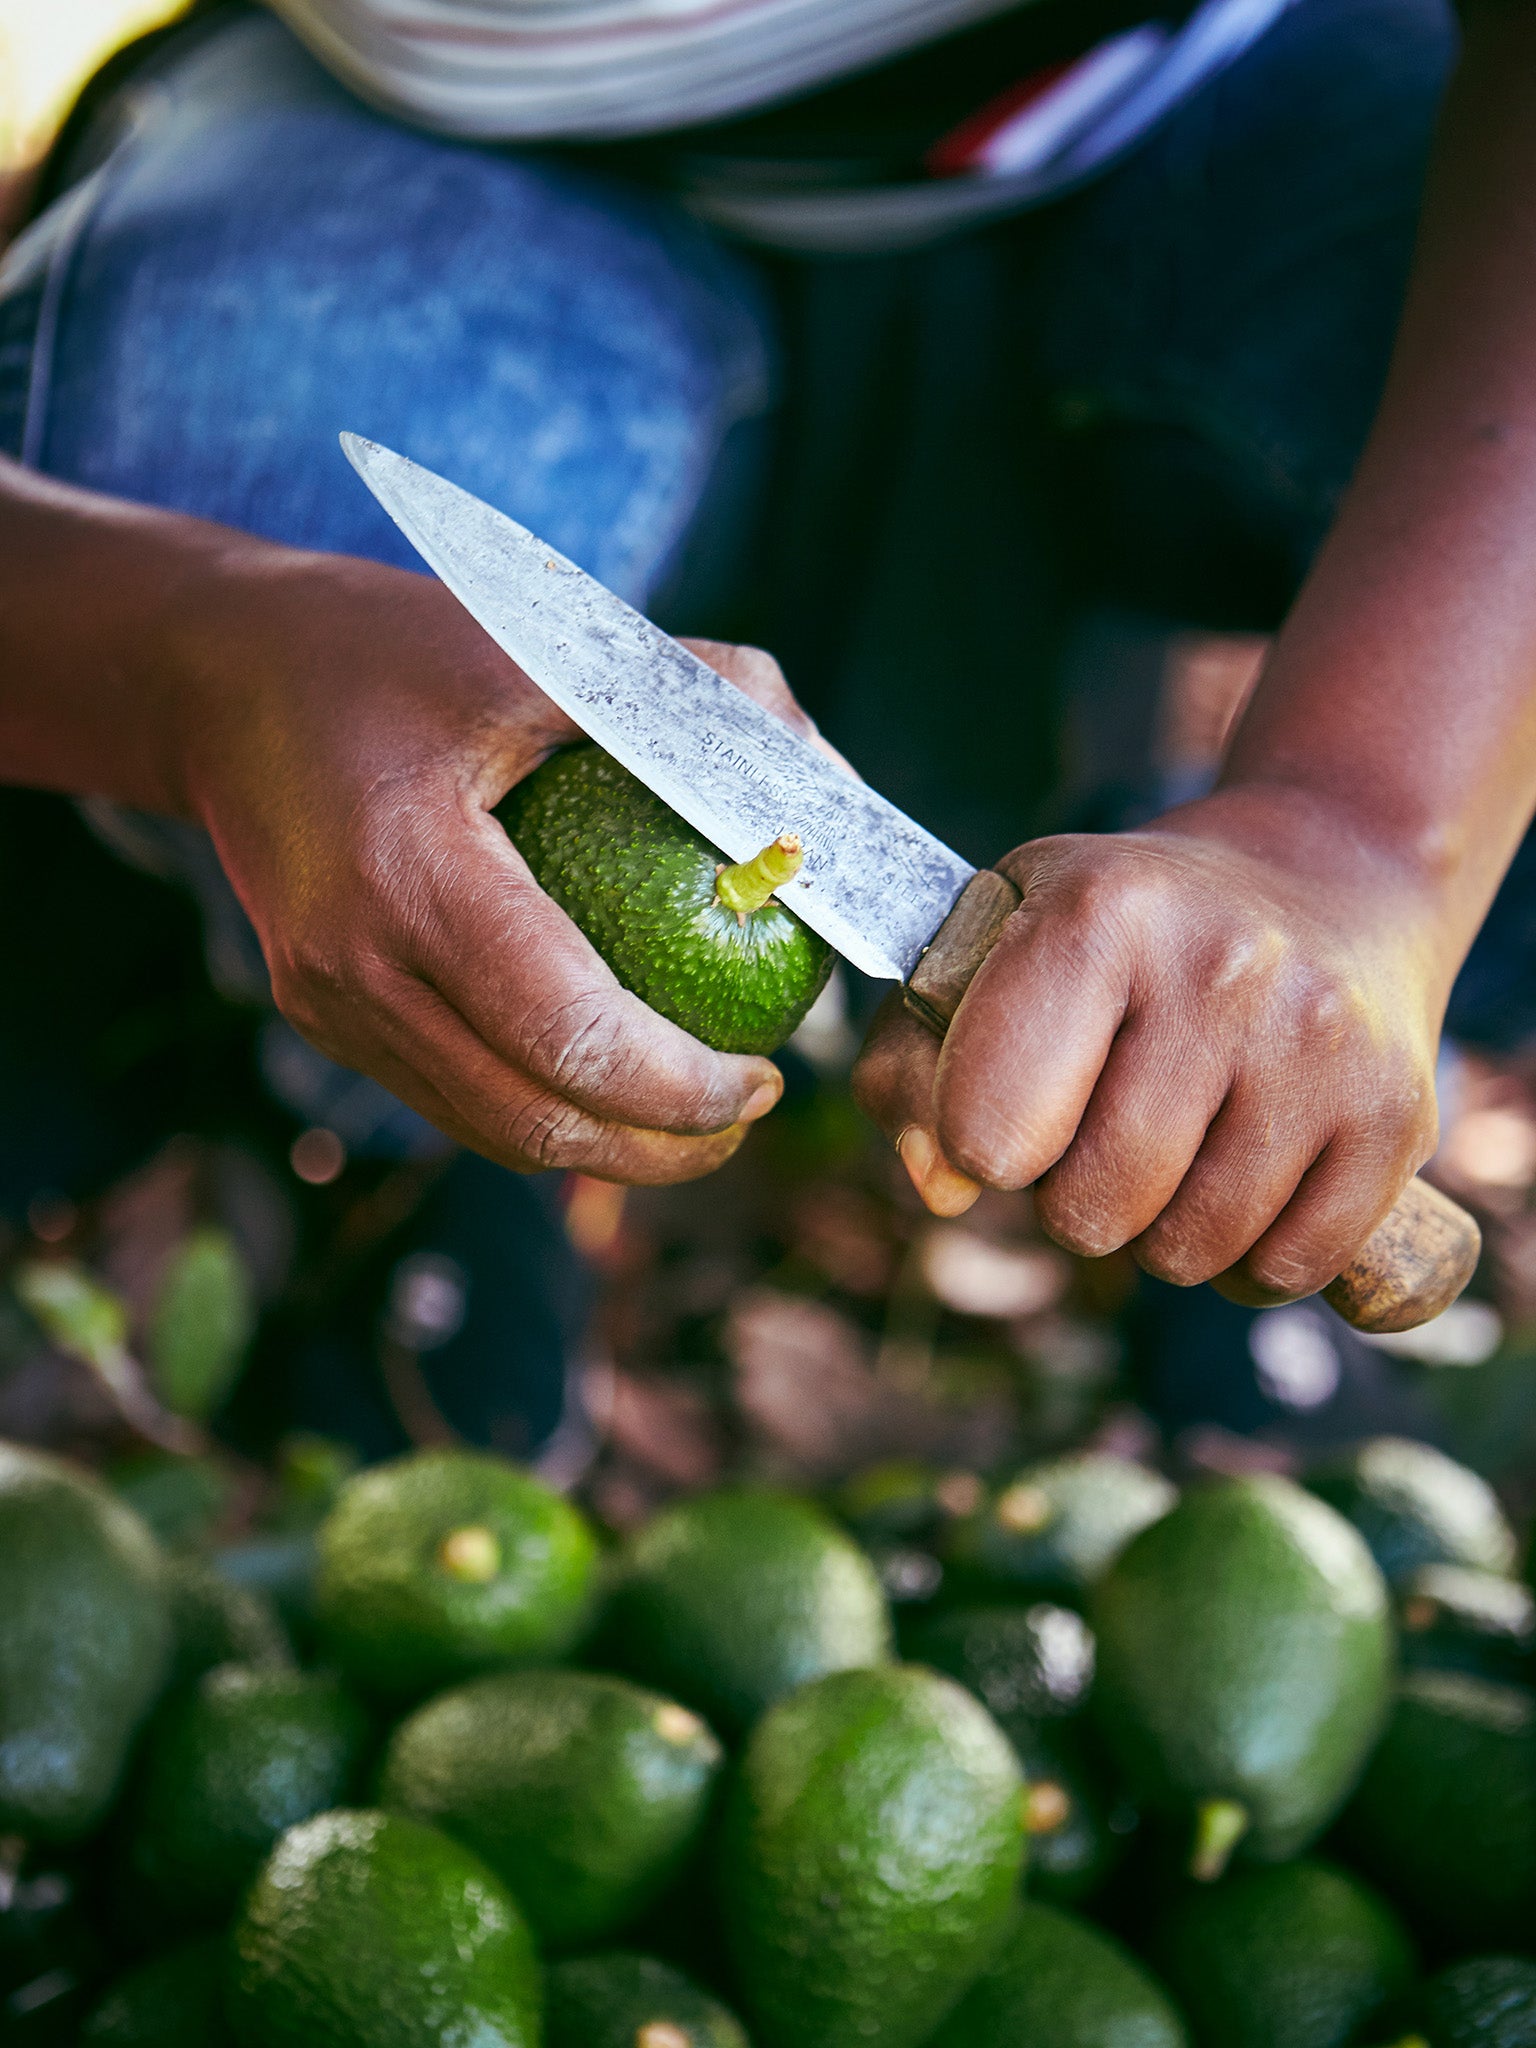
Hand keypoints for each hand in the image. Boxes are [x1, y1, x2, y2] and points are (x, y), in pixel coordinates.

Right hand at [163, 546, 818, 1181]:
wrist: (215, 675)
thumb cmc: (390, 644)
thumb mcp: (543, 638)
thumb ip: (693, 698)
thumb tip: (828, 781)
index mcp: (409, 878)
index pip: (569, 1037)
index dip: (681, 1089)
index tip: (765, 1076)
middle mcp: (353, 968)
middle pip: (531, 1121)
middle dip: (660, 1152)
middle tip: (750, 1116)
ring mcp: (327, 1005)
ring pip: (488, 1130)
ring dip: (603, 1150)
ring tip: (700, 1120)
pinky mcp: (324, 1014)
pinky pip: (451, 1094)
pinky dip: (541, 1109)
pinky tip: (614, 1082)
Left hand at [854, 786, 1446, 1304]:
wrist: (1329, 872)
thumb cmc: (1122, 931)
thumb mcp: (999, 943)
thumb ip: (916, 1069)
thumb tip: (942, 1189)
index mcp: (1099, 915)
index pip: (989, 1130)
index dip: (983, 1144)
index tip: (1014, 1108)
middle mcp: (1219, 969)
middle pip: (1089, 1208)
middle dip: (1074, 1197)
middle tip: (1104, 1128)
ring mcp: (1319, 1044)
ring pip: (1189, 1251)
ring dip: (1162, 1232)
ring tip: (1177, 1146)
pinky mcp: (1397, 1113)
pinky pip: (1287, 1271)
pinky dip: (1251, 1260)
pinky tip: (1249, 1180)